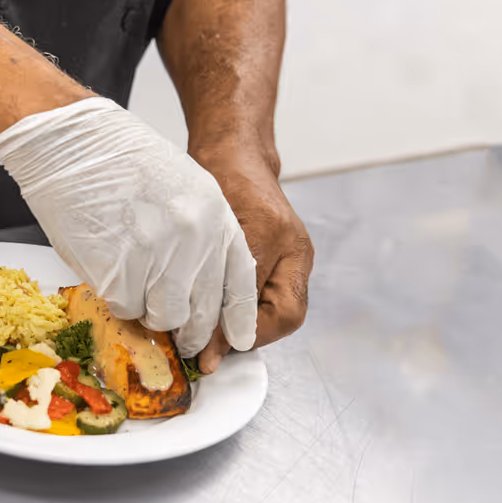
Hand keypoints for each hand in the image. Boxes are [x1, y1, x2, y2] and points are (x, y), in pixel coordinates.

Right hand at [0, 97, 257, 356]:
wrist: (71, 145)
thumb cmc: (120, 159)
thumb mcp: (184, 185)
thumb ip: (201, 232)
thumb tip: (201, 282)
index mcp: (214, 214)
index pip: (239, 280)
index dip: (239, 317)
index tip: (239, 339)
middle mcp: (193, 239)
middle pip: (202, 311)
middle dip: (192, 332)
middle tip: (183, 340)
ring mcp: (156, 257)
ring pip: (164, 316)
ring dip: (149, 311)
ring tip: (132, 282)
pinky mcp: (118, 273)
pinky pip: (126, 307)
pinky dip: (117, 298)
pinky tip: (108, 269)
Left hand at [192, 143, 312, 373]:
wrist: (233, 151)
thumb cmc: (221, 176)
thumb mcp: (214, 224)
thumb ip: (216, 275)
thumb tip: (209, 332)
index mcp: (285, 243)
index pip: (279, 310)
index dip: (244, 333)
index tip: (210, 348)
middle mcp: (295, 254)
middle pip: (286, 317)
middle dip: (248, 337)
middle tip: (208, 351)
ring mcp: (290, 257)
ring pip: (277, 312)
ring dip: (242, 328)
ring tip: (207, 337)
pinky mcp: (276, 258)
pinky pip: (265, 297)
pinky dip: (240, 312)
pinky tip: (213, 316)